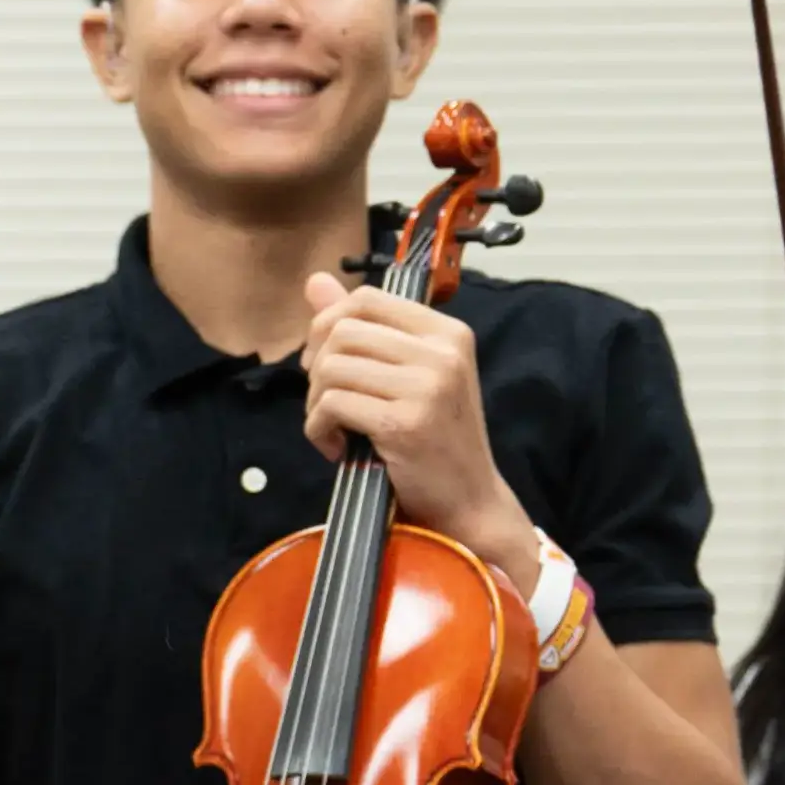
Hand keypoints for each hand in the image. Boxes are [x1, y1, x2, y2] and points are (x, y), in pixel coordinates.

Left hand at [301, 273, 537, 589]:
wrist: (469, 502)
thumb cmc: (436, 441)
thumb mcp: (410, 376)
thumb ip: (364, 329)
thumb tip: (314, 282)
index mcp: (447, 333)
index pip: (367, 298)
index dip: (330, 323)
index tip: (326, 360)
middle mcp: (442, 352)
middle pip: (343, 330)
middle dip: (317, 367)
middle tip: (326, 401)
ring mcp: (426, 387)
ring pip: (332, 367)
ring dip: (316, 401)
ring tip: (332, 427)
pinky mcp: (403, 423)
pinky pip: (332, 405)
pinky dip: (319, 428)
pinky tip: (337, 448)